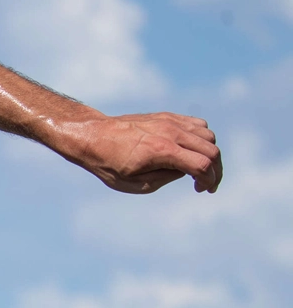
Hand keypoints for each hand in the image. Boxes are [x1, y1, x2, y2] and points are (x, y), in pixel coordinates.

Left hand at [56, 112, 220, 194]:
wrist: (93, 136)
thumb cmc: (109, 164)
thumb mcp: (136, 183)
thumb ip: (167, 178)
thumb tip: (187, 170)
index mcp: (162, 151)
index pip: (202, 164)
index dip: (209, 180)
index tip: (203, 191)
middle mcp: (170, 132)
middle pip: (211, 149)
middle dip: (215, 170)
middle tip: (205, 185)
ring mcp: (170, 121)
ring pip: (207, 135)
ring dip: (209, 154)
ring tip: (197, 169)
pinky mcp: (167, 116)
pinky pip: (197, 125)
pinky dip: (201, 139)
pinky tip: (190, 152)